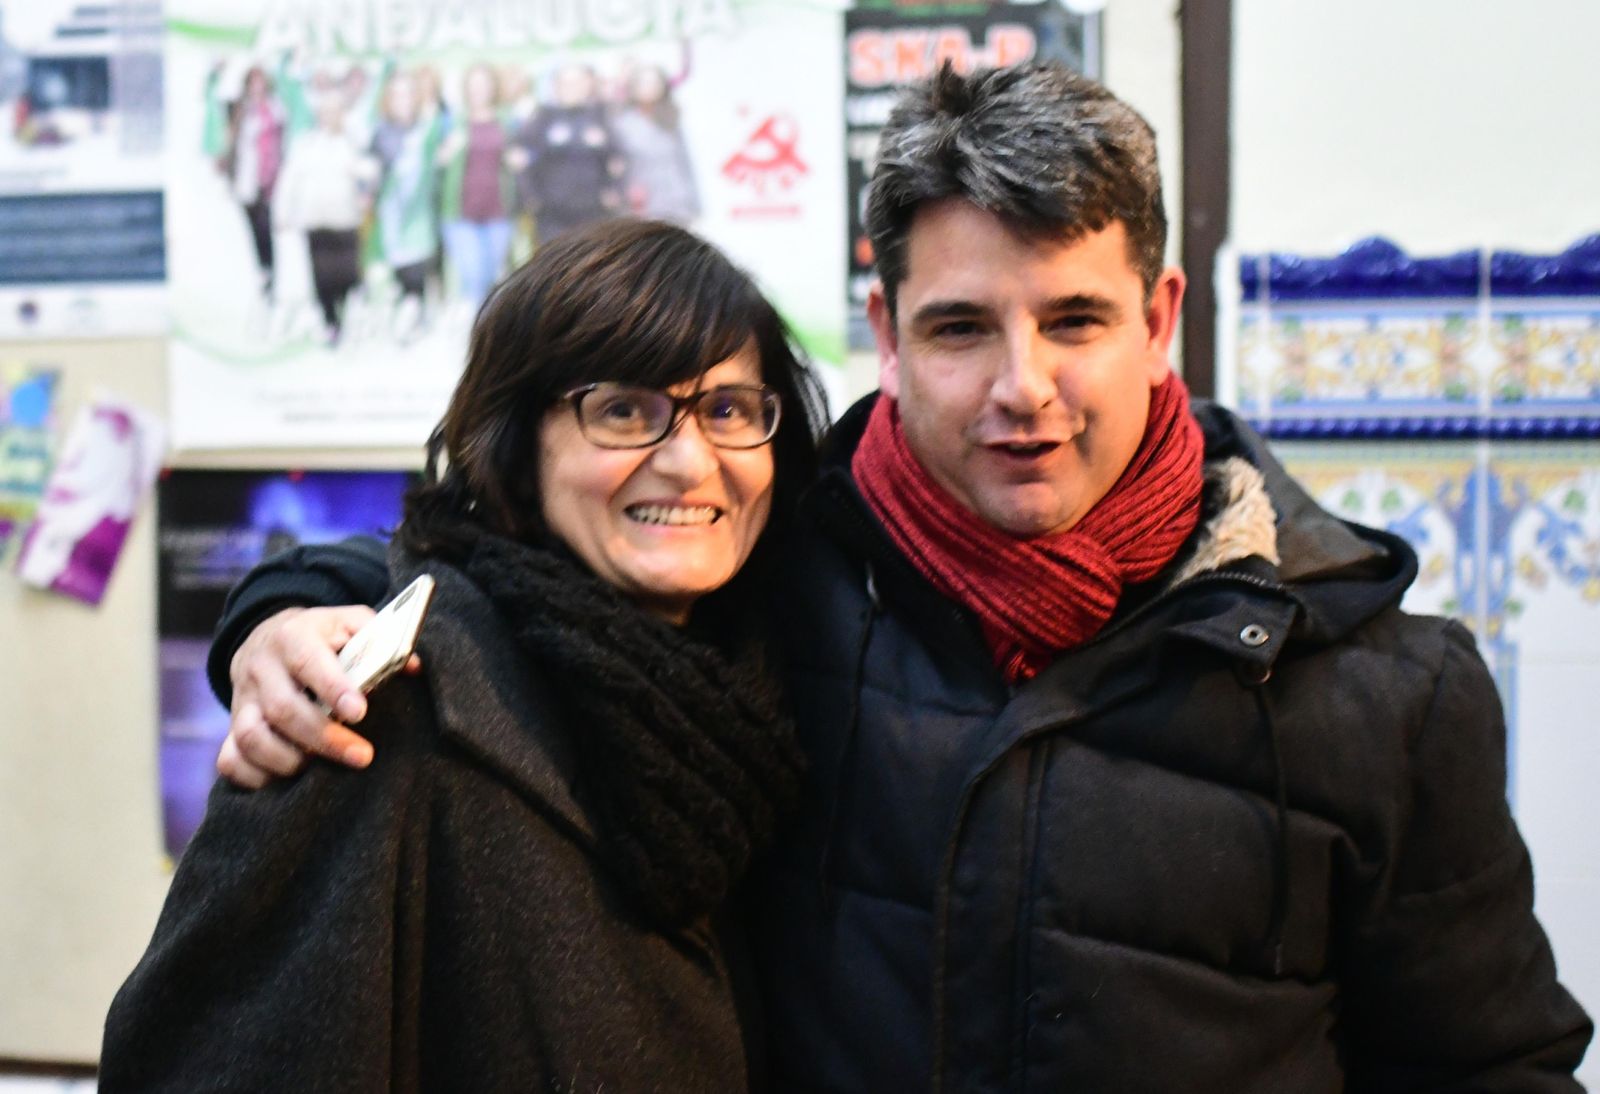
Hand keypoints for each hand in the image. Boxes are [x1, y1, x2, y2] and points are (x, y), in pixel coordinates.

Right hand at [216, 606, 417, 787]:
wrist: (267, 638)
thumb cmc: (323, 636)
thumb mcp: (349, 622)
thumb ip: (380, 637)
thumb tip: (414, 666)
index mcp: (293, 637)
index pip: (308, 661)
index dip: (332, 688)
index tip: (359, 713)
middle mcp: (261, 669)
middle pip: (283, 709)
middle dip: (324, 738)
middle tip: (362, 756)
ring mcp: (241, 701)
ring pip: (251, 737)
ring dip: (289, 760)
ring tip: (322, 772)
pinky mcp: (232, 728)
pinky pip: (230, 760)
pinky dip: (255, 777)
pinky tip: (286, 783)